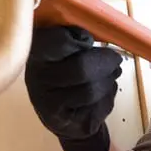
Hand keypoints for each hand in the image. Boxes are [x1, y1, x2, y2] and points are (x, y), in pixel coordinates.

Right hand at [25, 26, 122, 150]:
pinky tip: (103, 93)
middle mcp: (37, 79)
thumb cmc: (64, 71)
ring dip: (109, 80)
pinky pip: (97, 107)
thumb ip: (73, 36)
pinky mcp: (66, 123)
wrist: (60, 115)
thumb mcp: (60, 50)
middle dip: (106, 62)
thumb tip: (98, 27)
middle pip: (82, 68)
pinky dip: (108, 97)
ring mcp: (48, 104)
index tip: (88, 40)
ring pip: (92, 90)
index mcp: (35, 53)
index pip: (58, 41)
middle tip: (115, 59)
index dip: (79, 38)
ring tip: (112, 75)